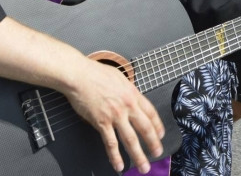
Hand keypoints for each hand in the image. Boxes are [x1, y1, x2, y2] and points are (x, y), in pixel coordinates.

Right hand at [64, 59, 164, 173]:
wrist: (79, 75)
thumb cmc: (96, 73)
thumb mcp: (119, 78)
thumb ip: (127, 90)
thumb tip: (132, 97)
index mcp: (133, 94)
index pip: (151, 112)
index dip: (157, 125)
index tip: (161, 135)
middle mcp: (127, 106)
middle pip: (145, 128)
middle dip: (153, 143)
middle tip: (158, 153)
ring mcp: (115, 115)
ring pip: (131, 139)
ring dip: (138, 155)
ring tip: (143, 167)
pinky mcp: (101, 123)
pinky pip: (111, 143)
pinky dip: (115, 156)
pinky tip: (119, 165)